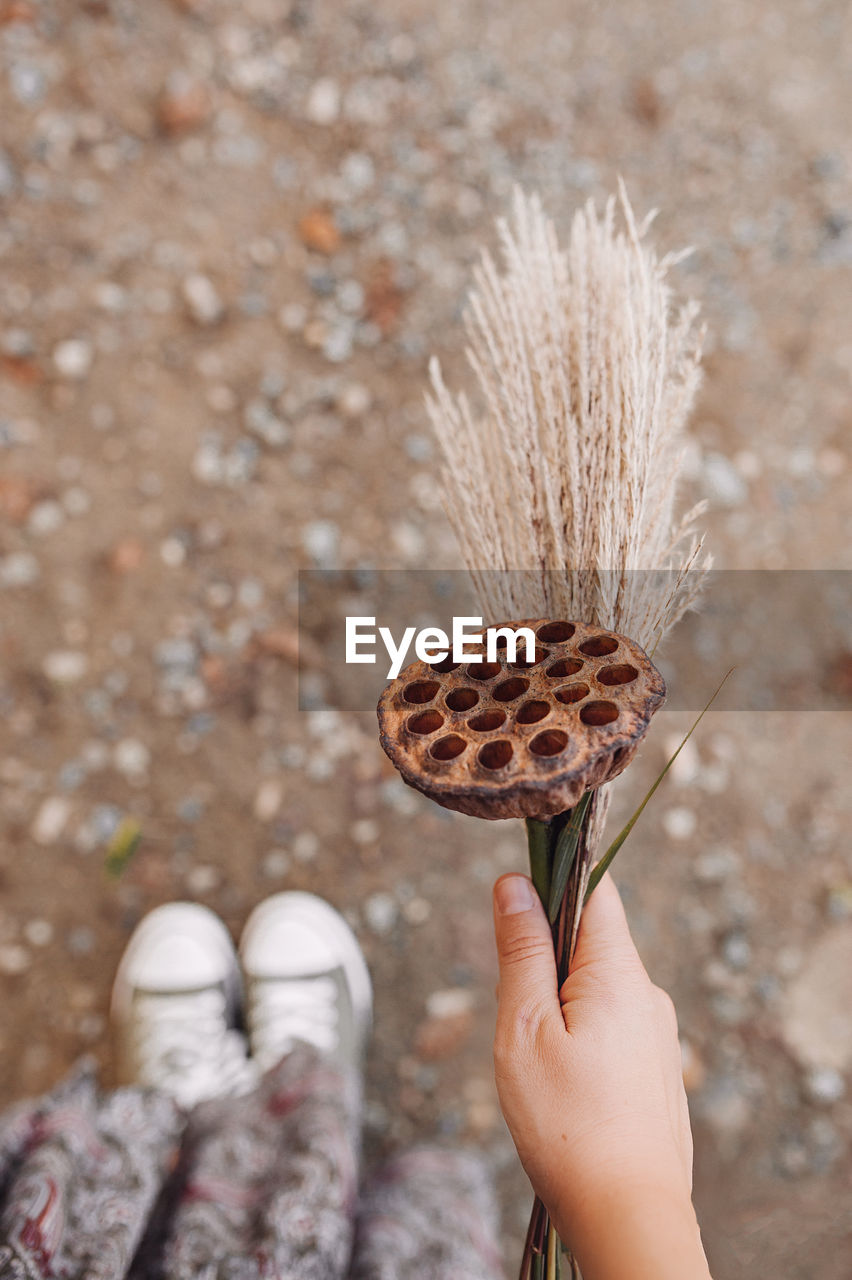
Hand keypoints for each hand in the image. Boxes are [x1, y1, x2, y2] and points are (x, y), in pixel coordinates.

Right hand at [492, 871, 710, 1279]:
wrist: (630, 1218)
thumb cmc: (569, 1128)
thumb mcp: (525, 1029)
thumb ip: (521, 951)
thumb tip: (515, 884)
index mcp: (619, 974)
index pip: (593, 888)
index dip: (551, 879)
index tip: (514, 902)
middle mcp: (648, 994)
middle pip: (591, 939)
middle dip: (544, 960)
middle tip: (517, 1015)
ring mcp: (657, 1035)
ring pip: (597, 988)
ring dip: (558, 1005)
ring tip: (539, 1064)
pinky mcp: (655, 1070)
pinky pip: (611, 1027)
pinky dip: (579, 1037)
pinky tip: (565, 1088)